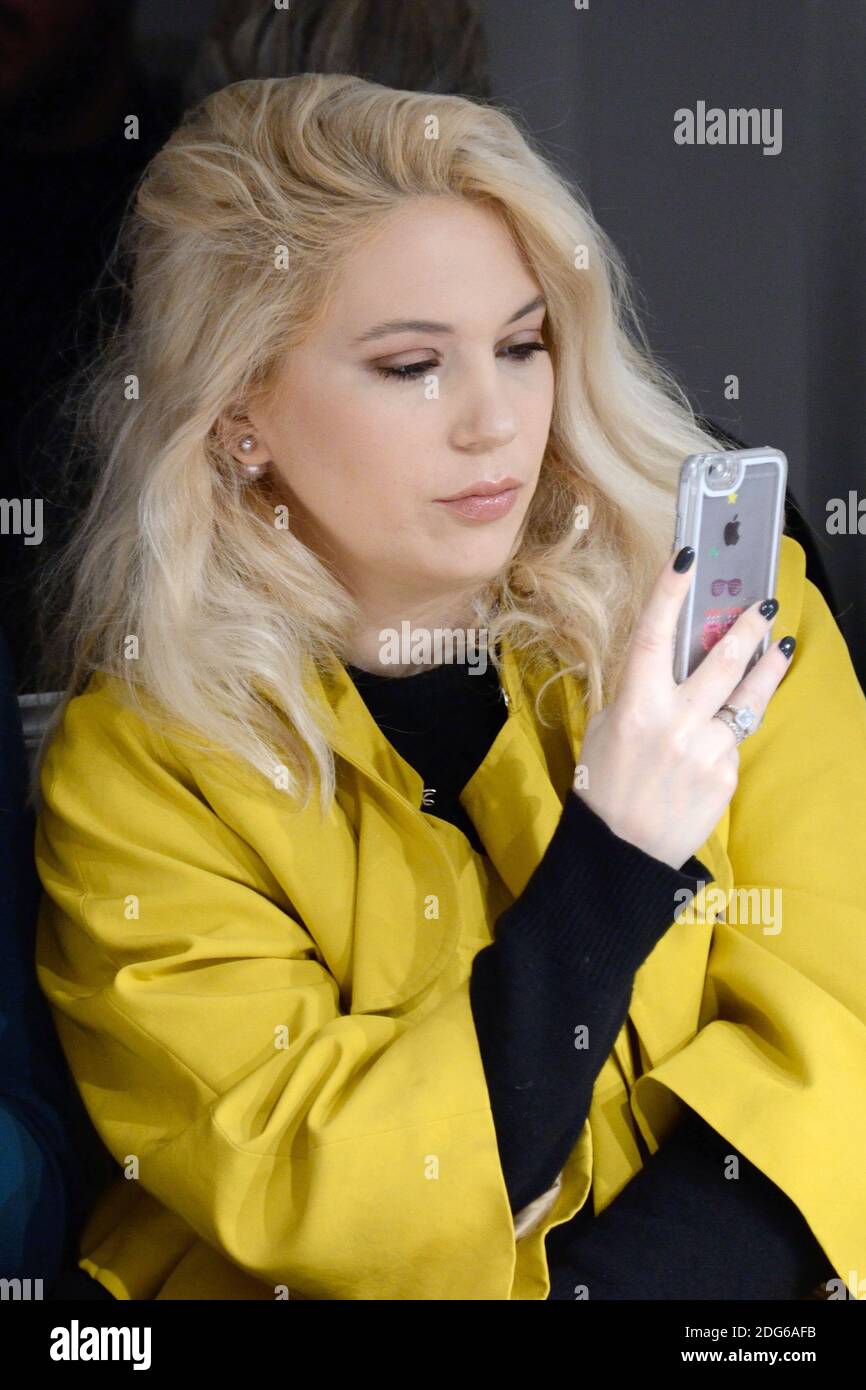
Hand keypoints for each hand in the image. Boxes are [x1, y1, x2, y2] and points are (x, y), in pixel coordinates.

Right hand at [573, 546, 796, 870]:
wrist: (620, 851)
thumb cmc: (603, 786)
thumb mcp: (604, 730)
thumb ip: (635, 694)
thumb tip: (664, 664)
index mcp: (635, 705)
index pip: (654, 634)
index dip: (671, 591)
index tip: (689, 557)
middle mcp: (674, 721)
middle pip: (723, 660)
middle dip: (747, 626)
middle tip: (764, 606)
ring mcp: (705, 748)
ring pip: (747, 696)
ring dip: (767, 667)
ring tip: (780, 647)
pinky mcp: (725, 773)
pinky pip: (734, 740)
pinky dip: (730, 731)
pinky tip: (720, 736)